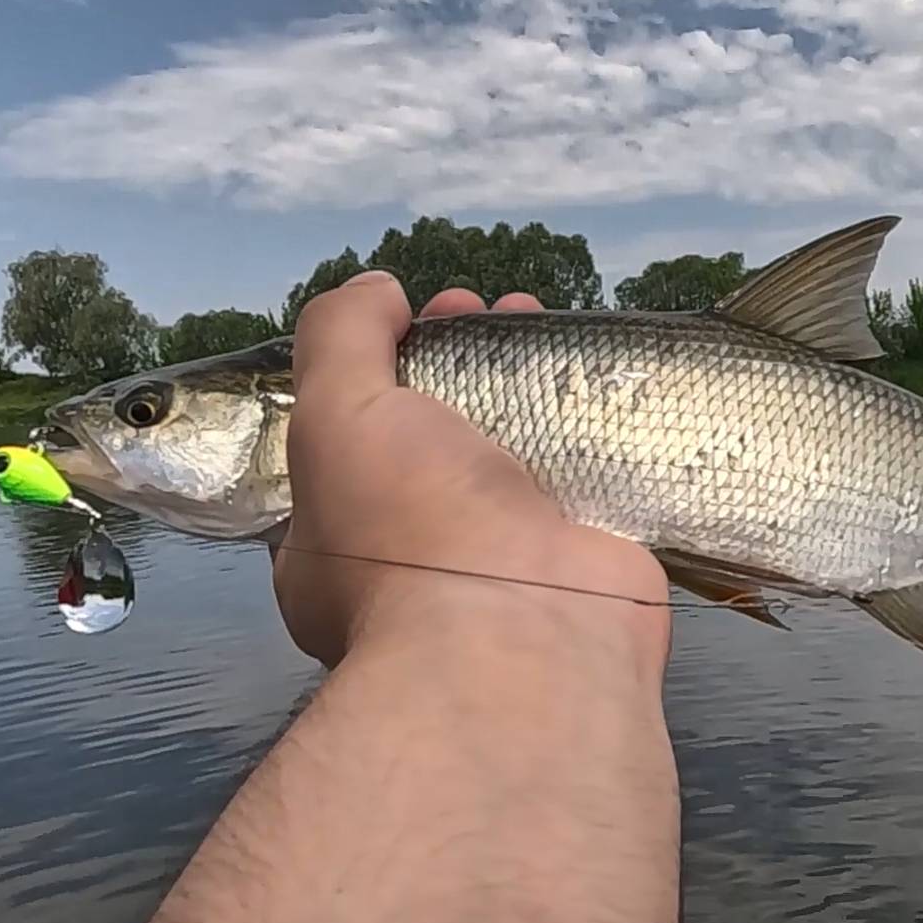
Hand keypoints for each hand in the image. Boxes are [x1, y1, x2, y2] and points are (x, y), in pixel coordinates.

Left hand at [272, 271, 672, 677]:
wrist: (527, 633)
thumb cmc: (411, 528)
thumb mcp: (337, 410)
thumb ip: (341, 337)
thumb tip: (375, 289)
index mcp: (330, 549)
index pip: (346, 442)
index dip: (378, 366)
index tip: (414, 316)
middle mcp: (411, 564)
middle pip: (433, 436)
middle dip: (456, 362)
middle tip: (483, 309)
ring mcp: (498, 569)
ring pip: (506, 452)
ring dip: (521, 380)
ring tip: (537, 319)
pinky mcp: (574, 564)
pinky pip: (575, 481)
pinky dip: (584, 426)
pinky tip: (592, 377)